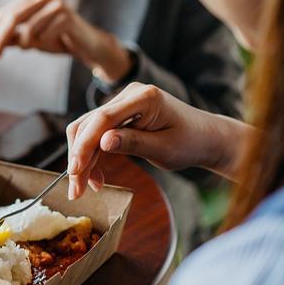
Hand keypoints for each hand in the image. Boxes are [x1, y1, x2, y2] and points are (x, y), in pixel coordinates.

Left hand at [0, 0, 133, 81]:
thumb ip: (10, 38)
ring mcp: (56, 4)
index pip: (5, 11)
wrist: (87, 46)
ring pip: (28, 29)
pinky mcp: (66, 17)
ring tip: (36, 46)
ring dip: (26, 44)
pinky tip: (52, 42)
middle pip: (13, 17)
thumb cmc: (57, 40)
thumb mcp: (30, 39)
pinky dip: (42, 44)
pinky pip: (43, 36)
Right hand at [66, 83, 250, 199]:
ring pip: (88, 129)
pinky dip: (93, 154)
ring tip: (85, 187)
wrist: (207, 137)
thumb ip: (134, 143)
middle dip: (79, 156)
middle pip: (89, 123)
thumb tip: (103, 142)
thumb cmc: (191, 142)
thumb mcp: (165, 148)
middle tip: (76, 190)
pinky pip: (98, 132)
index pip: (103, 119)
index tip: (75, 171)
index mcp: (145, 98)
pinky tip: (96, 176)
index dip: (85, 145)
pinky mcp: (121, 113)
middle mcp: (129, 94)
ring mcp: (123, 102)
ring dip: (84, 158)